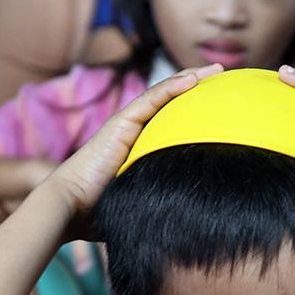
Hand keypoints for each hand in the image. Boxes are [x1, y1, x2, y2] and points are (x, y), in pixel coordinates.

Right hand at [46, 63, 221, 240]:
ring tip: (217, 70)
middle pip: (171, 103)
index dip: (194, 111)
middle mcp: (133, 133)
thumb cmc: (99, 215)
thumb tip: (190, 224)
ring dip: (191, 78)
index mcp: (139, 150)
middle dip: (198, 88)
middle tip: (224, 80)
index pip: (171, 123)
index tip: (221, 109)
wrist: (70, 209)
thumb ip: (159, 205)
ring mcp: (126, 126)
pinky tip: (194, 79)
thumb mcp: (140, 205)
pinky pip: (151, 99)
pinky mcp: (120, 124)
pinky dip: (173, 87)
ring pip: (163, 94)